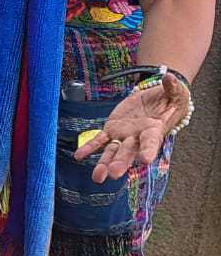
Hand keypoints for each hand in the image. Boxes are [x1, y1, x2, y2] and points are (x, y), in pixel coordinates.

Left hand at [74, 75, 190, 182]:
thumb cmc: (169, 100)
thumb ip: (172, 88)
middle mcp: (138, 137)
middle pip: (128, 151)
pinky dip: (89, 148)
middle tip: (113, 175)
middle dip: (120, 163)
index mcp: (154, 130)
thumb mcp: (175, 93)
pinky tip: (79, 156)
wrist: (157, 100)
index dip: (148, 151)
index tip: (145, 161)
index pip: (151, 142)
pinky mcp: (112, 129)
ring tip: (97, 177)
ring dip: (104, 163)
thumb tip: (170, 78)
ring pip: (112, 151)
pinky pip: (99, 140)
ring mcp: (124, 135)